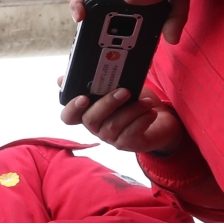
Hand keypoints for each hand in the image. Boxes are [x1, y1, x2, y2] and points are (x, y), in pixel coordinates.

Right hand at [59, 86, 188, 155]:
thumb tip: (63, 78)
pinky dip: (142, 120)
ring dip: (132, 110)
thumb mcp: (118, 86)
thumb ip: (98, 82)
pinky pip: (130, 133)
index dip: (72, 109)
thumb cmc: (134, 100)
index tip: (82, 97)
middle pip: (90, 120)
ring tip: (147, 101)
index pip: (69, 117)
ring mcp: (110, 138)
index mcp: (88, 112)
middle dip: (107, 103)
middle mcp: (95, 127)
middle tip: (125, 91)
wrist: (161, 118)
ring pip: (113, 125)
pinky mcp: (127, 144)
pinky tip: (151, 112)